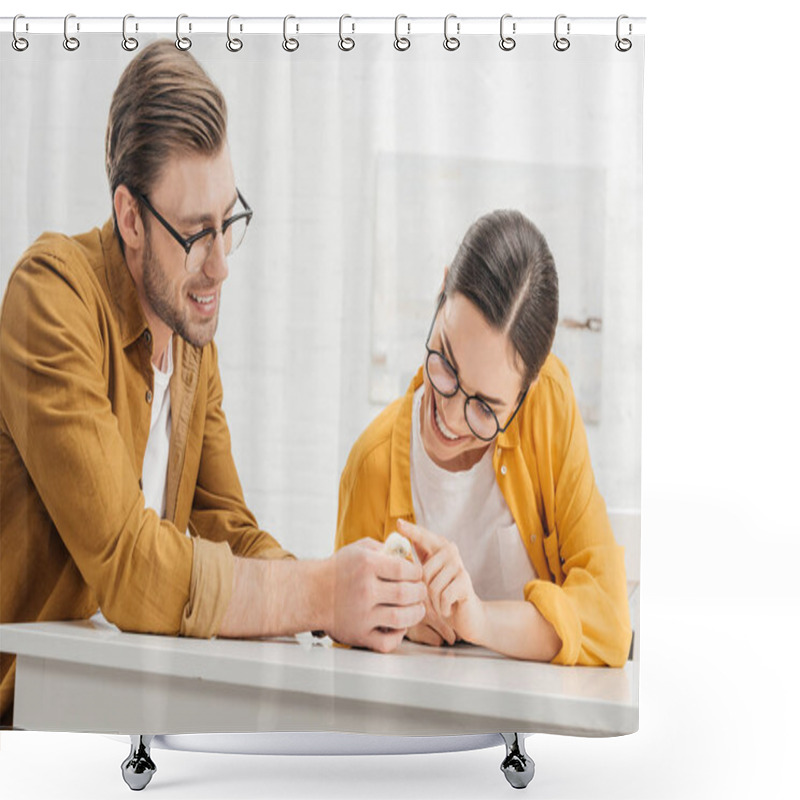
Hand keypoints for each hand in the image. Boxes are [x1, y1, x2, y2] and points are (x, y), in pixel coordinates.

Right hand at [326, 538, 425, 652]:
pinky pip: (387, 641)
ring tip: (417, 608)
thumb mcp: (359, 549)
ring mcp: (362, 615)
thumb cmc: (338, 570)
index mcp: (366, 565)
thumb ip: (384, 548)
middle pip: (407, 593)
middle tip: (420, 590)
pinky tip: (400, 625)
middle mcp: (364, 590)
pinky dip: (399, 635)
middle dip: (420, 592)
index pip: (405, 569)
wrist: (311, 593)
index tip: (416, 573)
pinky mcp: (359, 635)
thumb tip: (409, 554)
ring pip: (402, 618)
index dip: (416, 571)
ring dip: (416, 613)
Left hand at [398, 520, 485, 644]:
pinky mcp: (465, 580)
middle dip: (423, 591)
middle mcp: (450, 551)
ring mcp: (458, 564)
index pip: (422, 536)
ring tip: (441, 604)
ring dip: (433, 602)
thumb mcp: (427, 579)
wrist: (467, 616)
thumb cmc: (441, 597)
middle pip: (422, 571)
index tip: (398, 524)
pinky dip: (442, 608)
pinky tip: (448, 609)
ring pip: (432, 586)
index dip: (411, 531)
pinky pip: (443, 596)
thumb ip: (415, 565)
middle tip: (431, 600)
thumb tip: (395, 554)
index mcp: (438, 547)